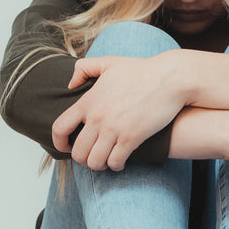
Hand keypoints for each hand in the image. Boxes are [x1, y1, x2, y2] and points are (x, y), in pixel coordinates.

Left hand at [51, 53, 185, 170]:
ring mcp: (114, 129)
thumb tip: (70, 85)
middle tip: (92, 157)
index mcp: (88, 101)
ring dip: (99, 164)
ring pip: (95, 162)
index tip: (66, 147)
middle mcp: (97, 117)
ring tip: (106, 160)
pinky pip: (115, 162)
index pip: (60, 128)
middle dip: (83, 159)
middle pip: (78, 152)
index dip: (58, 143)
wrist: (170, 78)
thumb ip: (85, 68)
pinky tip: (120, 161)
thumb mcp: (109, 62)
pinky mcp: (131, 138)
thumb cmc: (142, 70)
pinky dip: (116, 165)